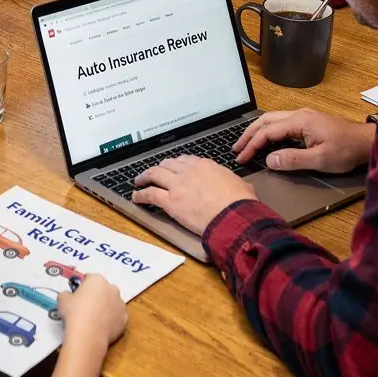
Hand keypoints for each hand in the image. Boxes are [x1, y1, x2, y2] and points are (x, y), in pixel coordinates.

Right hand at [57, 273, 126, 349]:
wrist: (88, 336)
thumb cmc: (74, 313)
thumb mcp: (62, 299)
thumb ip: (67, 294)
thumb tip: (69, 296)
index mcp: (97, 280)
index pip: (90, 278)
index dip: (83, 286)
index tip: (78, 295)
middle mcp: (112, 289)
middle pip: (104, 289)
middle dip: (97, 295)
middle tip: (87, 307)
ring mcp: (121, 304)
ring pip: (113, 303)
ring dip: (106, 307)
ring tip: (95, 319)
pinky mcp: (125, 319)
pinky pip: (117, 317)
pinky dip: (111, 321)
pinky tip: (102, 328)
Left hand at [132, 156, 255, 235]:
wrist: (234, 216)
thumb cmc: (241, 204)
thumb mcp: (242, 185)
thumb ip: (233, 182)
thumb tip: (240, 186)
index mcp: (206, 165)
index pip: (186, 160)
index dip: (177, 164)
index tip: (173, 167)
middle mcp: (189, 171)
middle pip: (168, 164)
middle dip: (160, 168)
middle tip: (154, 173)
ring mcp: (178, 185)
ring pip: (154, 174)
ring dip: (145, 177)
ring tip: (139, 180)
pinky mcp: (171, 201)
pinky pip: (150, 194)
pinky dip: (141, 194)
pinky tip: (136, 196)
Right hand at [234, 109, 373, 173]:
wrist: (365, 141)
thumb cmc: (346, 150)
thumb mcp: (320, 160)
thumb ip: (293, 159)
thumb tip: (270, 160)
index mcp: (299, 122)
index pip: (267, 131)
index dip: (251, 145)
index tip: (241, 158)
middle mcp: (298, 115)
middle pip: (265, 121)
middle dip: (248, 135)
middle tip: (236, 149)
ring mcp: (303, 116)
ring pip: (272, 120)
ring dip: (257, 131)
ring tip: (245, 144)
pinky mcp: (307, 121)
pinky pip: (281, 122)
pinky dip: (268, 131)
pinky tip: (266, 140)